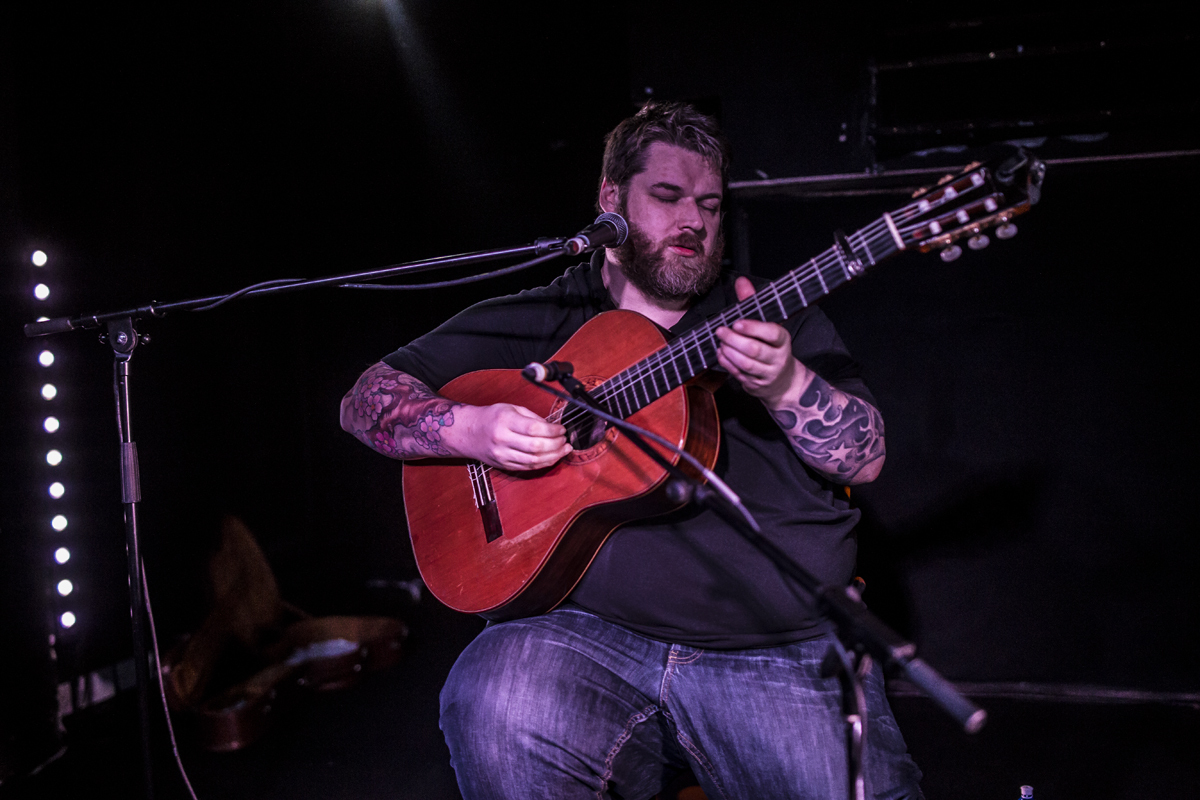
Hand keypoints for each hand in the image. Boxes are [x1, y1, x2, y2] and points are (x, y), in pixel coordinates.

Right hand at [458, 403, 571, 470]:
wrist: (469, 433)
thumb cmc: (491, 417)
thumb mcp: (511, 408)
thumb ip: (532, 418)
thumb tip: (553, 427)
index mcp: (505, 421)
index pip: (534, 428)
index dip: (553, 430)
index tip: (562, 429)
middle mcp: (502, 439)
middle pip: (536, 447)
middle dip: (556, 444)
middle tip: (565, 440)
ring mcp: (502, 455)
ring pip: (534, 461)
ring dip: (554, 456)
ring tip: (564, 449)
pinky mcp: (504, 465)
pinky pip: (528, 467)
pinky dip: (543, 463)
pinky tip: (552, 457)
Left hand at [715, 277, 797, 406]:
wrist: (783, 382)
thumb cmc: (771, 347)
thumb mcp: (766, 324)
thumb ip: (752, 302)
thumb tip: (741, 281)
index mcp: (783, 340)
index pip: (773, 334)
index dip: (754, 328)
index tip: (737, 323)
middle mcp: (778, 358)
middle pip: (755, 350)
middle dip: (734, 340)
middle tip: (720, 330)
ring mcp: (767, 374)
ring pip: (746, 364)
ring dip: (729, 352)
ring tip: (720, 342)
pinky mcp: (756, 385)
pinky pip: (739, 375)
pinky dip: (727, 363)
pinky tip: (720, 353)